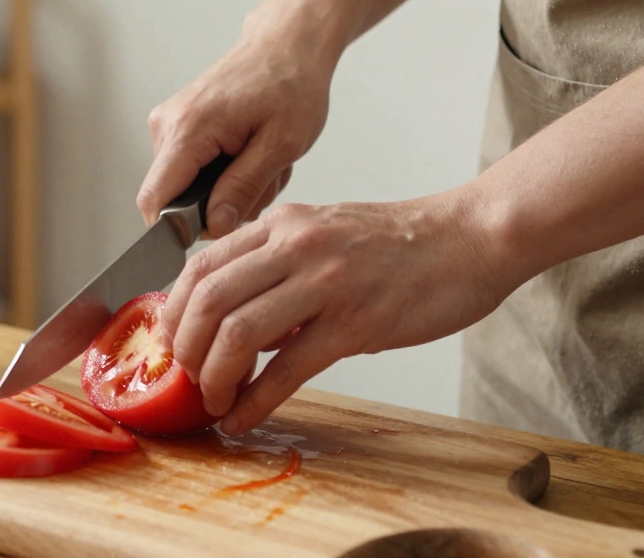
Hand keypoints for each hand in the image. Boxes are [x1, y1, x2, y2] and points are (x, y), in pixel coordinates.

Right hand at [138, 14, 336, 236]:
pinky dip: (225, 172)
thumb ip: (244, 189)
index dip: (179, 228)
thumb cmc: (290, 84)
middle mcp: (166, 125)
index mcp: (188, 129)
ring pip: (187, 188)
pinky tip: (250, 153)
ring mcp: (168, 124)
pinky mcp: (177, 125)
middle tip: (264, 180)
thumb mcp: (280, 144)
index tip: (221, 226)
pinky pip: (192, 170)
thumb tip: (214, 227)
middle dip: (220, 205)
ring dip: (228, 188)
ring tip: (262, 162)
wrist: (286, 44)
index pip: (155, 200)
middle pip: (174, 199)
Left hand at [159, 193, 512, 435]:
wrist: (472, 238)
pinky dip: (255, 400)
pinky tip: (243, 417)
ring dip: (214, 376)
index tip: (171, 342)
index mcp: (281, 224)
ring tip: (214, 399)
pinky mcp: (356, 321)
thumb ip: (276, 268)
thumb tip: (236, 321)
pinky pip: (288, 368)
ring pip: (237, 332)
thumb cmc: (401, 245)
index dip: (175, 311)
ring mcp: (325, 282)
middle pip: (207, 299)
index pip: (200, 265)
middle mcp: (294, 245)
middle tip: (187, 376)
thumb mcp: (324, 235)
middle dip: (185, 347)